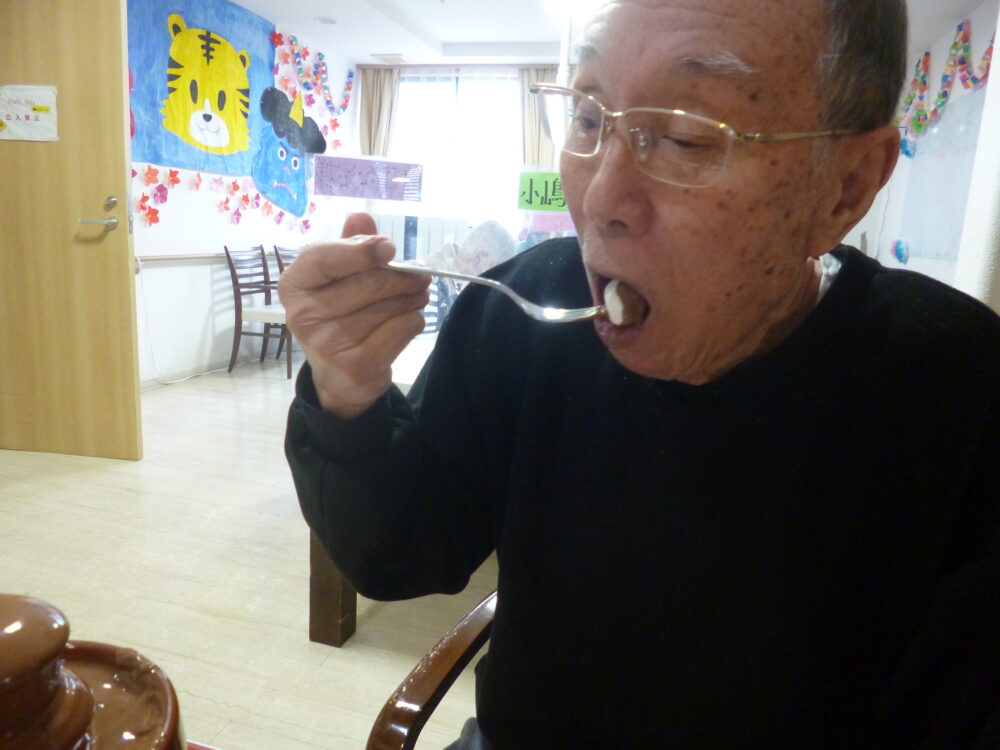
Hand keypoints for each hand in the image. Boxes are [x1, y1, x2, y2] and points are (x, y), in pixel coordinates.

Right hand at [278, 212, 429, 417]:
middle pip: (369, 282)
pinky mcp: (355, 365)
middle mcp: (303, 315)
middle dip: (404, 277)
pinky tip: (408, 321)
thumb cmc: (340, 318)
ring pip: (389, 306)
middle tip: (421, 276)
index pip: (323, 256)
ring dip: (413, 298)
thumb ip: (349, 247)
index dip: (361, 250)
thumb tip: (360, 217)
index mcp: (294, 285)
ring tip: (417, 295)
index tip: (389, 248)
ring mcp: (327, 343)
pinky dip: (413, 321)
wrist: (340, 379)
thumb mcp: (337, 281)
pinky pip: (401, 328)